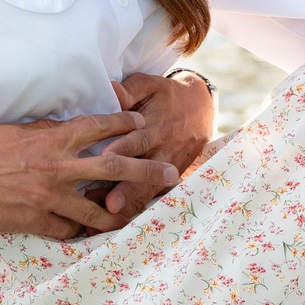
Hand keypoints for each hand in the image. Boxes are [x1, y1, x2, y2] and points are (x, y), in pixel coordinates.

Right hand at [0, 111, 175, 239]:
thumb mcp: (18, 130)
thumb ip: (48, 132)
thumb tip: (71, 130)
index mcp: (53, 139)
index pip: (99, 127)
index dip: (124, 125)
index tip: (142, 125)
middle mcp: (57, 167)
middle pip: (114, 168)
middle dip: (146, 171)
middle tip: (170, 175)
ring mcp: (48, 197)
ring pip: (96, 209)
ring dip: (118, 214)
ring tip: (135, 217)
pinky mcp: (34, 221)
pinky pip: (66, 230)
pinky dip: (77, 231)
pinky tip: (85, 233)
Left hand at [100, 70, 216, 221]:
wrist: (199, 109)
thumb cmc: (166, 96)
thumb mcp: (150, 84)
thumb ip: (131, 89)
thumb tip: (112, 89)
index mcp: (157, 126)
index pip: (139, 139)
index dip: (123, 148)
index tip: (104, 157)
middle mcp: (165, 150)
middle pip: (145, 173)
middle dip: (127, 189)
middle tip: (110, 205)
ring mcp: (170, 167)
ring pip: (150, 189)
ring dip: (130, 204)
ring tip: (107, 218)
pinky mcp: (171, 179)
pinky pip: (154, 195)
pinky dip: (137, 207)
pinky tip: (117, 219)